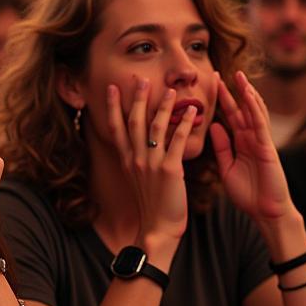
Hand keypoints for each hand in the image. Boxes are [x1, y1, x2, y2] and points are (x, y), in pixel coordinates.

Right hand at [105, 78, 196, 251]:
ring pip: (155, 128)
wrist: (158, 228)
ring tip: (170, 90)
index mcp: (127, 160)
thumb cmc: (151, 205)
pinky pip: (177, 142)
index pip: (116, 128)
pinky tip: (192, 112)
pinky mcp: (170, 171)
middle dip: (137, 98)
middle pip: (133, 122)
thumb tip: (137, 144)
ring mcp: (152, 164)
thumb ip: (137, 159)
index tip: (113, 88)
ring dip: (162, 106)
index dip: (114, 106)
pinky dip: (184, 124)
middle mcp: (136, 159)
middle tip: (140, 78)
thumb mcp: (138, 179)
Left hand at [210, 71, 292, 223]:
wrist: (265, 212)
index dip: (221, 100)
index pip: (230, 116)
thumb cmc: (248, 194)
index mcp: (241, 143)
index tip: (210, 84)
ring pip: (254, 112)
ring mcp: (261, 141)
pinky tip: (248, 95)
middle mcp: (251, 138)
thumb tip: (214, 125)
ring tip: (238, 76)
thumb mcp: (227, 168)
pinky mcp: (267, 147)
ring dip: (246, 93)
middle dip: (231, 91)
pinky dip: (255, 108)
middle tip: (219, 72)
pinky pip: (260, 124)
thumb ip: (222, 147)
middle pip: (241, 109)